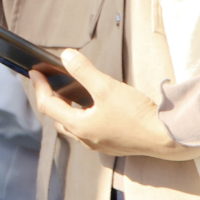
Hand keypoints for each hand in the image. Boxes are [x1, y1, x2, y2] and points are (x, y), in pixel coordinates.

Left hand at [30, 47, 199, 160]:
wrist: (166, 138)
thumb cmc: (136, 114)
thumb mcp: (106, 87)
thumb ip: (84, 70)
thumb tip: (65, 56)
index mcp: (79, 127)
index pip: (48, 105)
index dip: (39, 87)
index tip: (34, 72)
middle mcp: (86, 139)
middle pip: (59, 118)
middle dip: (52, 99)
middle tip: (51, 81)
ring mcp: (99, 143)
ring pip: (75, 124)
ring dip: (69, 108)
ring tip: (72, 90)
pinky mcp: (113, 143)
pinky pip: (90, 128)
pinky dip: (85, 114)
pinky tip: (96, 104)